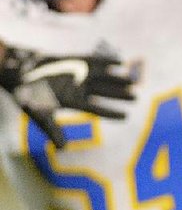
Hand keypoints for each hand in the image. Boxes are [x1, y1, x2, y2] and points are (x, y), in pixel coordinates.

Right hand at [0, 48, 135, 147]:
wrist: (19, 72)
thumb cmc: (28, 95)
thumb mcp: (40, 115)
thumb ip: (53, 130)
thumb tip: (63, 149)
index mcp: (73, 102)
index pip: (96, 109)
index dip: (111, 113)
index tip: (127, 116)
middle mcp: (79, 88)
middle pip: (104, 92)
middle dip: (119, 94)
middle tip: (135, 97)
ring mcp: (78, 74)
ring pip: (103, 77)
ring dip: (117, 78)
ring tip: (133, 80)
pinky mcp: (75, 60)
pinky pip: (95, 60)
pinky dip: (107, 60)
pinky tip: (120, 61)